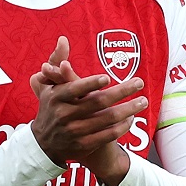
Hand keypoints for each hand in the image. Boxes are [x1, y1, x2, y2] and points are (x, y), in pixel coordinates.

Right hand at [30, 36, 145, 174]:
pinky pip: (108, 135)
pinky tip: (131, 118)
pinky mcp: (84, 145)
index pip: (74, 89)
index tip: (107, 78)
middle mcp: (64, 115)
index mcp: (56, 97)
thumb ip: (56, 61)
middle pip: (98, 103)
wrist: (43, 144)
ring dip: (128, 110)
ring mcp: (74, 132)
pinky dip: (122, 127)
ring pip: (107, 120)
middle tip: (139, 82)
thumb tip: (63, 39)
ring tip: (142, 101)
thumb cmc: (50, 107)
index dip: (90, 84)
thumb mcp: (47, 85)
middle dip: (121, 92)